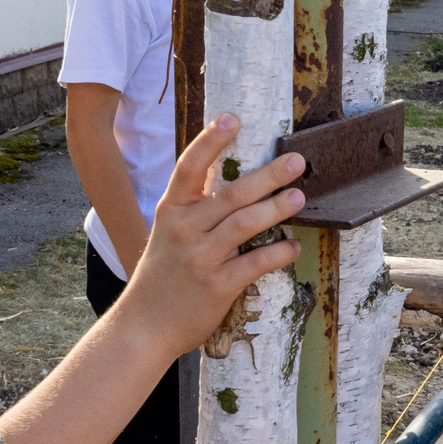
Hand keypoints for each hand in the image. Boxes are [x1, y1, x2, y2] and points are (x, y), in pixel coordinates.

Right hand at [117, 114, 304, 353]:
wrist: (143, 326)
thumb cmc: (162, 275)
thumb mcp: (169, 233)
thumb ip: (195, 207)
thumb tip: (229, 175)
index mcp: (171, 211)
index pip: (189, 168)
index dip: (211, 141)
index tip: (233, 118)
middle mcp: (183, 230)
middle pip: (230, 194)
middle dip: (266, 175)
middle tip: (297, 160)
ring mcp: (200, 258)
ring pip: (244, 224)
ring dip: (276, 208)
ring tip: (299, 197)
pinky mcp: (217, 286)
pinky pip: (254, 263)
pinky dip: (278, 253)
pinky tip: (293, 247)